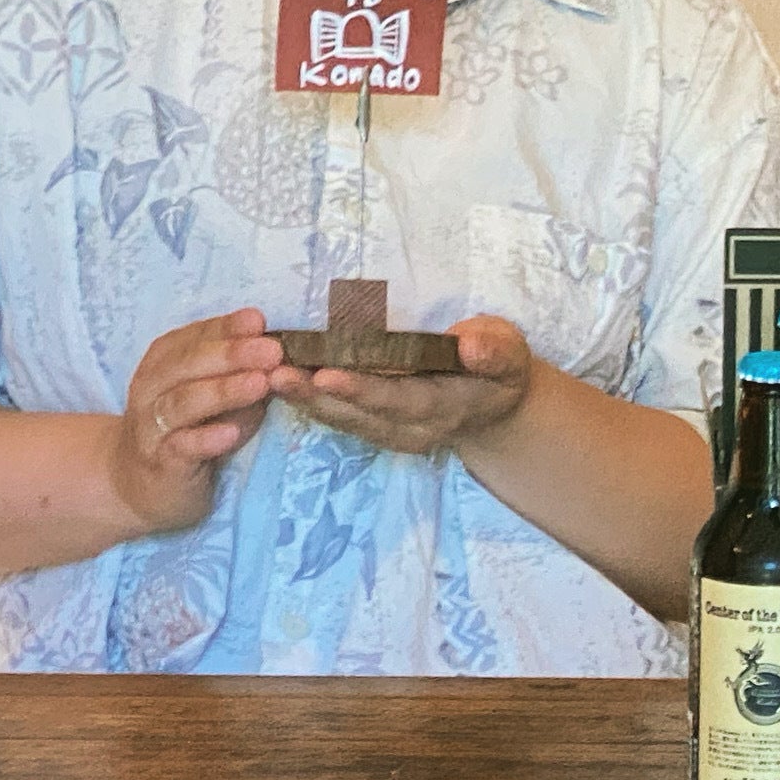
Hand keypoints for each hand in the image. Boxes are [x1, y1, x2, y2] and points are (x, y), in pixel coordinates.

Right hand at [108, 309, 285, 534]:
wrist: (144, 483)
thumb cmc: (191, 428)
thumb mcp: (218, 394)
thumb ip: (243, 372)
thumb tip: (283, 355)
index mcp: (165, 360)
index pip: (196, 337)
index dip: (227, 328)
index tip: (259, 320)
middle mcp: (152, 387)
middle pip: (188, 364)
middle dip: (232, 355)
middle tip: (271, 351)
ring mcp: (152, 425)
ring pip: (184, 403)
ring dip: (223, 392)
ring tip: (259, 384)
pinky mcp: (160, 462)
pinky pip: (181, 447)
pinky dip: (206, 439)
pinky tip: (232, 433)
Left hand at [273, 314, 536, 459]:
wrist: (495, 409)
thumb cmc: (500, 370)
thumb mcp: (510, 355)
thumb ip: (493, 351)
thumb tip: (470, 346)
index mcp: (444, 408)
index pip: (399, 400)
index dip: (362, 390)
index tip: (326, 375)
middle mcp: (412, 429)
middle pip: (359, 415)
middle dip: (316, 396)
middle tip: (276, 375)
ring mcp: (392, 434)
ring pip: (343, 420)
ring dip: (304, 401)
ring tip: (269, 377)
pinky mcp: (376, 429)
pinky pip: (339, 418)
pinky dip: (310, 401)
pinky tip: (281, 384)